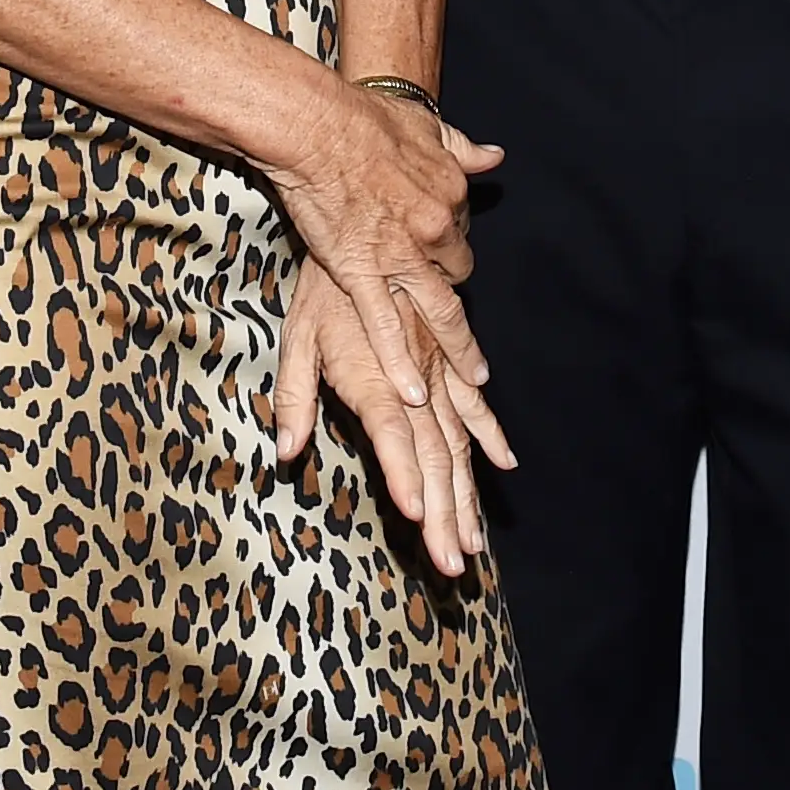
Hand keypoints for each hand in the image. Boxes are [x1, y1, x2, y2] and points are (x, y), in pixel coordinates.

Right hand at [259, 75, 508, 477]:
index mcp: (451, 192)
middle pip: (456, 276)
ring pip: (439, 311)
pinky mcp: (362, 272)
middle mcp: (435, 228)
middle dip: (455, 298)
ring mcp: (401, 254)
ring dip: (458, 349)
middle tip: (464, 335)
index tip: (445, 262)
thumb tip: (495, 156)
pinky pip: (386, 324)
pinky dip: (400, 359)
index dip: (452, 250)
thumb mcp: (425, 127)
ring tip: (472, 380)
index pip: (462, 234)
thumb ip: (463, 148)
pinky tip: (414, 391)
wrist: (317, 125)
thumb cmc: (364, 118)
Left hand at [271, 257, 493, 574]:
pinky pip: (472, 406)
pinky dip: (489, 436)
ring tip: (474, 541)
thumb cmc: (322, 287)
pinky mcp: (446, 362)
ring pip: (458, 443)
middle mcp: (414, 383)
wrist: (367, 226)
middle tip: (454, 563)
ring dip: (467, 494)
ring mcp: (437, 374)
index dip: (408, 478)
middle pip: (435, 457)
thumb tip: (286, 452)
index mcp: (374, 379)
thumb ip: (295, 397)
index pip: (393, 439)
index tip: (421, 517)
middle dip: (446, 513)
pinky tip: (503, 465)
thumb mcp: (297, 338)